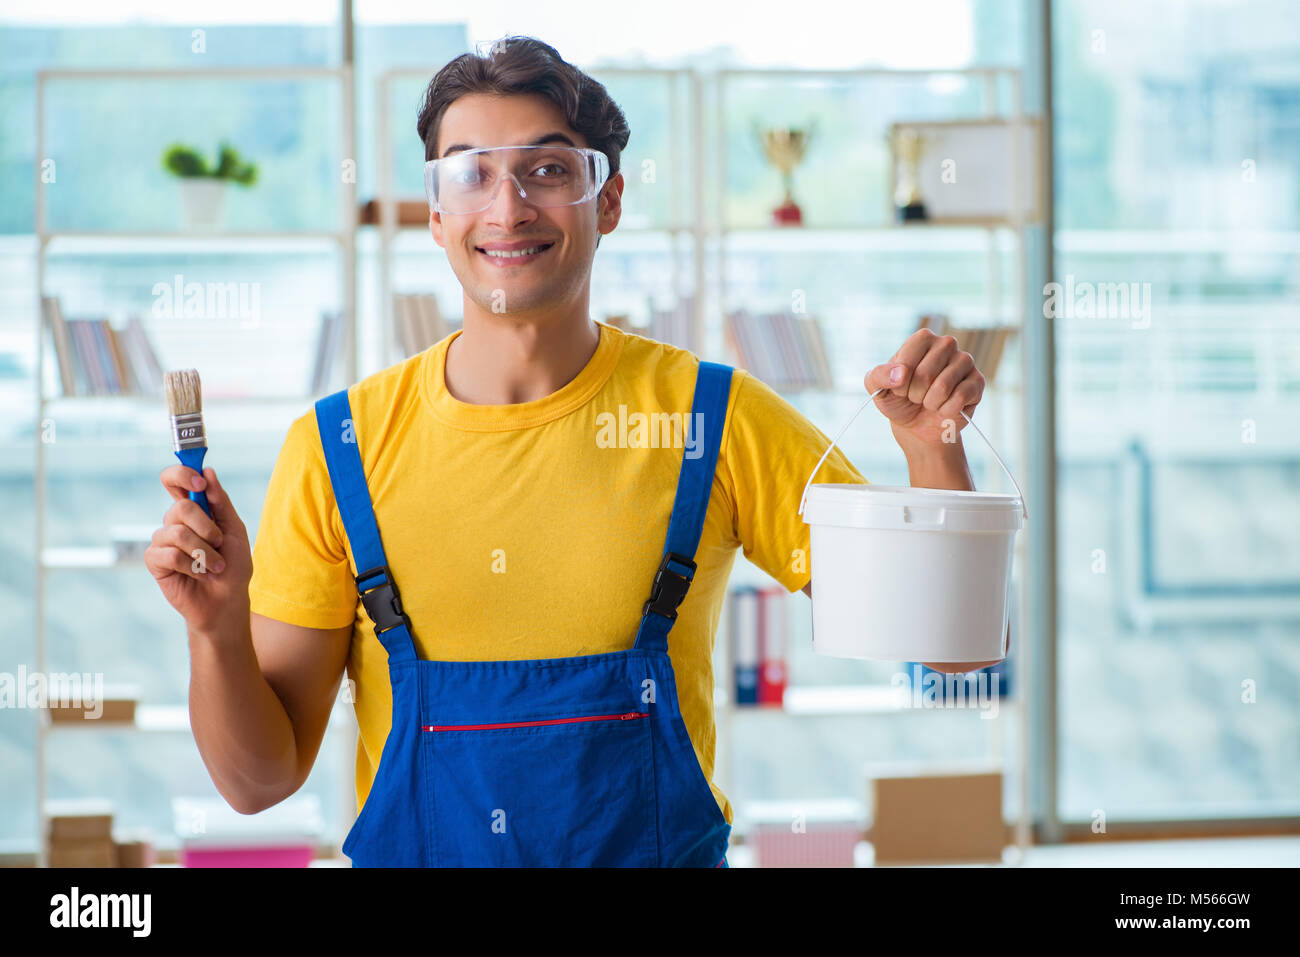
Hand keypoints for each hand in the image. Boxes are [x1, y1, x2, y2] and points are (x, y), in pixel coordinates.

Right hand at [146, 466, 251, 636]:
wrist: (227, 601)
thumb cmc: (233, 566)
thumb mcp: (235, 530)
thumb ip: (221, 502)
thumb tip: (208, 471)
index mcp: (194, 510)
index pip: (174, 480)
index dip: (181, 474)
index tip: (199, 482)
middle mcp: (175, 522)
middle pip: (180, 507)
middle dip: (207, 528)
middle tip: (219, 544)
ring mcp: (163, 541)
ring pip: (177, 533)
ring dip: (204, 553)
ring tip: (215, 567)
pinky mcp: (155, 561)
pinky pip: (169, 555)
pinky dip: (192, 566)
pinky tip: (199, 575)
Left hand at [865, 328, 985, 448]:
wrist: (917, 425)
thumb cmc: (898, 400)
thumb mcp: (878, 388)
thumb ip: (879, 376)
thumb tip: (900, 374)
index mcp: (922, 338)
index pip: (907, 359)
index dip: (899, 381)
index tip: (900, 386)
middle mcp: (946, 344)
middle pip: (925, 375)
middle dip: (914, 394)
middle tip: (916, 396)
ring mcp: (965, 361)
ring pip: (943, 387)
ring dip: (930, 403)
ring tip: (930, 401)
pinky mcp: (978, 381)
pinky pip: (959, 398)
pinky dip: (946, 410)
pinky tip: (945, 408)